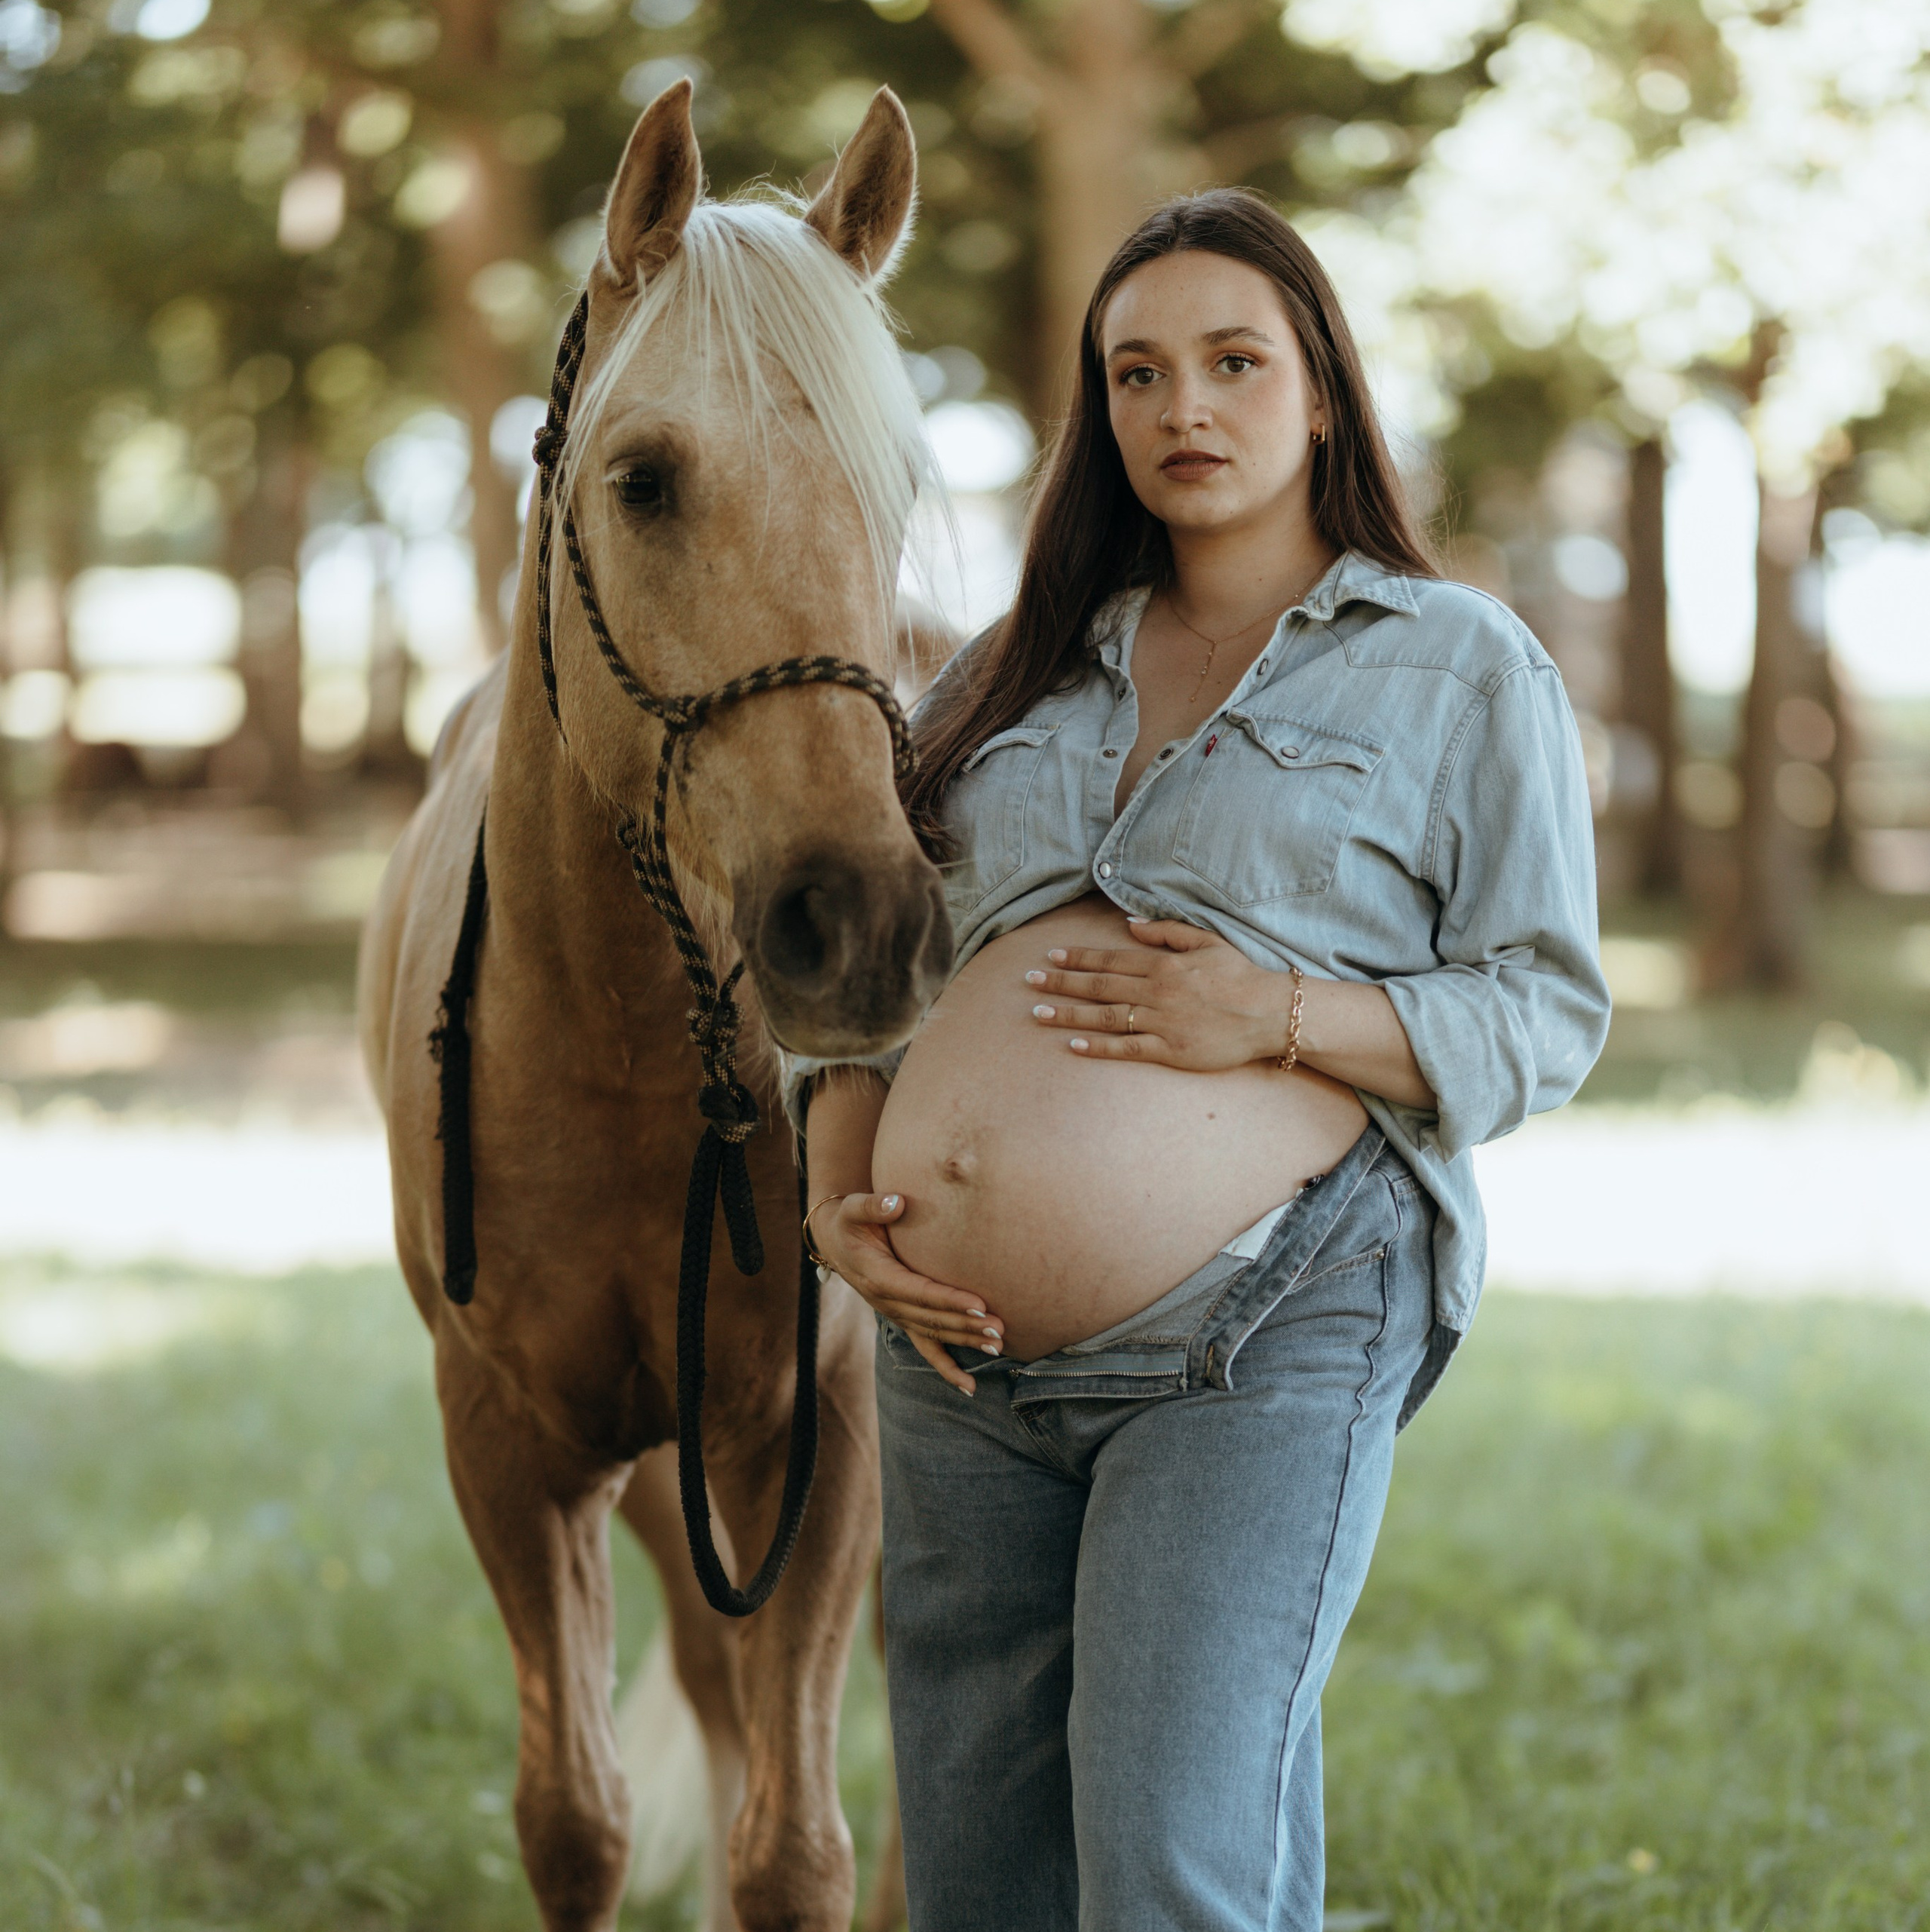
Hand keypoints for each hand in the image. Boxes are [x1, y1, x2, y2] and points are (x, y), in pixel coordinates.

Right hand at [811, 1192, 1002, 1394]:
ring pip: (934, 1334)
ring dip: (966, 1341)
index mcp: (879, 1276)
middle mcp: (887, 1302)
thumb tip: (896, 1202)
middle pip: (932, 1318)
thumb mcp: (853, 1209)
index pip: (920, 1291)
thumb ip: (872, 1205)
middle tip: (1000, 1328)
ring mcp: (896, 1314)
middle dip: (967, 1325)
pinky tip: (970, 1388)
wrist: (835, 1242)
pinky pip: (926, 1348)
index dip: (949, 1299)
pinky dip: (947, 1368)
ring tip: (998, 1346)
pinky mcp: (903, 1319)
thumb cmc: (850, 1221)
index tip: (979, 1304)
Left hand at [1023, 917, 1286, 1067]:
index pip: (1110, 958)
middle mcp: (1156, 992)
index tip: (1050, 956)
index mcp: (1163, 965)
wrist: (1270, 1013)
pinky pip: (1127, 1048)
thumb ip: (1166, 931)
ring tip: (1037, 1014)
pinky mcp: (1170, 1050)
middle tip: (1029, 981)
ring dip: (1068, 1015)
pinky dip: (1099, 1047)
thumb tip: (1128, 923)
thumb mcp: (1206, 941)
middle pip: (1099, 985)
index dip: (1077, 957)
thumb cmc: (1240, 976)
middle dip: (1060, 983)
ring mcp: (1161, 1022)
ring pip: (1105, 1016)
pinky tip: (1073, 1045)